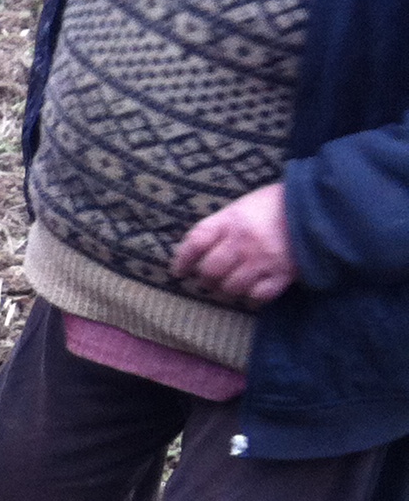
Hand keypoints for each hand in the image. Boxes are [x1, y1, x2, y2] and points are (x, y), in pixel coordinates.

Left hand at [172, 183, 293, 307]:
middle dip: (206, 278)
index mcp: (233, 220)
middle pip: (210, 271)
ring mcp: (264, 259)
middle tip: (209, 279)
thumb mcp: (244, 204)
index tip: (179, 271)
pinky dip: (252, 296)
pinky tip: (253, 290)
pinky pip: (258, 296)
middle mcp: (245, 241)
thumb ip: (220, 225)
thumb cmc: (276, 204)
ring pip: (231, 287)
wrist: (321, 205)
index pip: (196, 242)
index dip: (183, 259)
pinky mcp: (284, 274)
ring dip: (227, 289)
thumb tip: (195, 248)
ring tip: (230, 285)